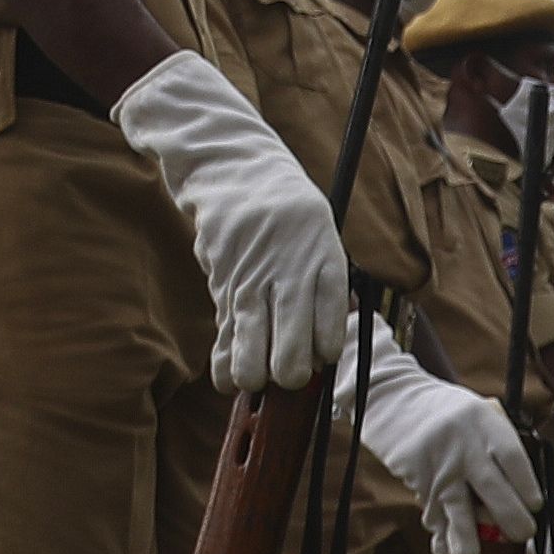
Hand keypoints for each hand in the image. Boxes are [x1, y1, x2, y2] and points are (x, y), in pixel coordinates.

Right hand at [105, 50, 350, 387]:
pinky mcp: (224, 283)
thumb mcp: (321, 239)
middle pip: (292, 348)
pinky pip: (225, 332)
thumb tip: (321, 350)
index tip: (318, 357)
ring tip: (256, 383)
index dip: (323, 352)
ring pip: (254, 348)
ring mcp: (254, 281)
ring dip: (255, 376)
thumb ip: (322, 290)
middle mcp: (291, 275)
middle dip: (289, 376)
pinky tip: (229, 378)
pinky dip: (225, 362)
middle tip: (286, 377)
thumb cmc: (291, 215)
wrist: (238, 171)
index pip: (330, 326)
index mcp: (325, 262)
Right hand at [331, 325, 534, 553]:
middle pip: (496, 492)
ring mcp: (440, 464)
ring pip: (460, 511)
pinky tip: (445, 548)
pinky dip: (439, 534)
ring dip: (469, 541)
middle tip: (521, 534)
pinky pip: (433, 513)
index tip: (535, 506)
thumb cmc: (444, 412)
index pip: (515, 460)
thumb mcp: (478, 412)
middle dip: (513, 522)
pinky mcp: (417, 478)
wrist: (391, 398)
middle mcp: (464, 445)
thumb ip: (500, 442)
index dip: (529, 488)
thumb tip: (522, 488)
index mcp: (486, 423)